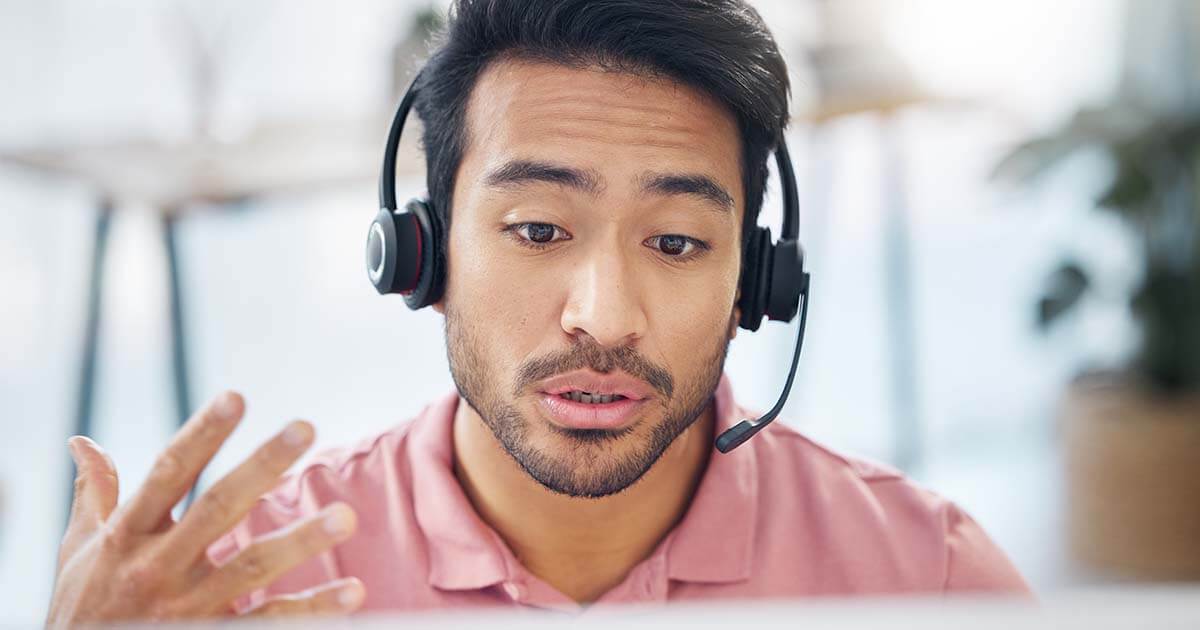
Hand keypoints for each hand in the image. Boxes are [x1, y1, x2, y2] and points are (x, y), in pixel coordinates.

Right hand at [45, 392, 364, 626]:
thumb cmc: (84, 607)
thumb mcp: (79, 552)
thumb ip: (95, 495)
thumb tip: (82, 442)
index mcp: (126, 536)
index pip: (168, 474)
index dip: (202, 435)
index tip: (237, 397)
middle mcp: (157, 567)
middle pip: (218, 508)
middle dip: (262, 466)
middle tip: (306, 426)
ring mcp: (187, 608)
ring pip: (251, 567)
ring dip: (301, 541)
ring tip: (346, 516)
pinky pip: (268, 621)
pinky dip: (313, 609)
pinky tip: (353, 591)